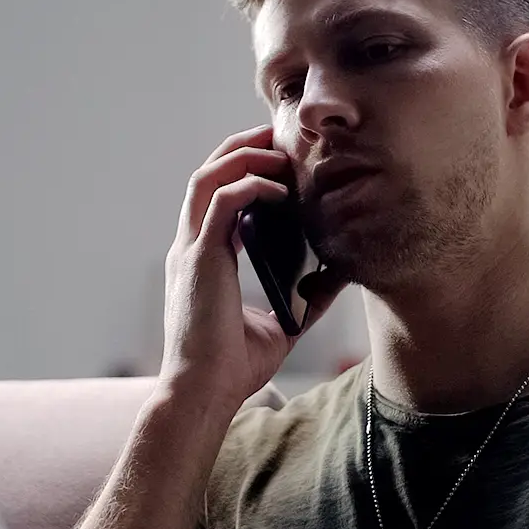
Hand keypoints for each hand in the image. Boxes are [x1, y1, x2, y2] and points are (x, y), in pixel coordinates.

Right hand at [159, 127, 345, 416]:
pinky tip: (277, 189)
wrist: (205, 394)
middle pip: (206, 175)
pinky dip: (248, 185)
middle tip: (277, 134)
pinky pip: (221, 203)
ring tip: (277, 150)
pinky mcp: (200, 260)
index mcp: (203, 260)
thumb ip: (304, 298)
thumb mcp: (281, 324)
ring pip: (207, 179)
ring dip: (242, 157)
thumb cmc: (233, 367)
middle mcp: (190, 248)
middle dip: (240, 148)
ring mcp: (190, 252)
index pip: (215, 198)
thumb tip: (338, 277)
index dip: (242, 171)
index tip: (278, 160)